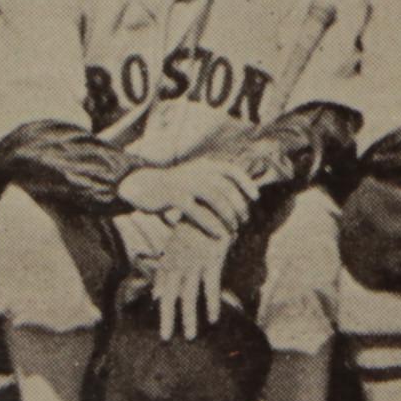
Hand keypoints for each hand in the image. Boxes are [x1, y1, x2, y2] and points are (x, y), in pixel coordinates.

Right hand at [125, 154, 256, 240]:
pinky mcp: (174, 196)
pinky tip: (218, 235)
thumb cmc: (176, 187)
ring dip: (228, 215)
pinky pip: (197, 211)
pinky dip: (210, 224)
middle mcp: (197, 171)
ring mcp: (186, 182)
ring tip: (234, 229)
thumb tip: (239, 195)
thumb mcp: (196, 177)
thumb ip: (213, 182)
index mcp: (204, 165)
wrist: (144, 186)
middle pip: (226, 187)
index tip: (256, 197)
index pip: (231, 170)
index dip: (246, 182)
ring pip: (215, 198)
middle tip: (244, 220)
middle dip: (239, 204)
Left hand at [148, 224, 231, 339]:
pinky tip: (213, 318)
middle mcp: (179, 263)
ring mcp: (195, 262)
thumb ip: (165, 273)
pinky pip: (211, 286)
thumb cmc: (192, 228)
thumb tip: (155, 295)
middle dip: (167, 318)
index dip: (159, 310)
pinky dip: (212, 303)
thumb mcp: (174, 249)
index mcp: (169, 261)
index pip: (161, 290)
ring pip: (189, 295)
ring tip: (190, 336)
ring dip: (189, 317)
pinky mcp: (212, 259)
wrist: (209, 203)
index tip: (160, 328)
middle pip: (170, 295)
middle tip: (166, 338)